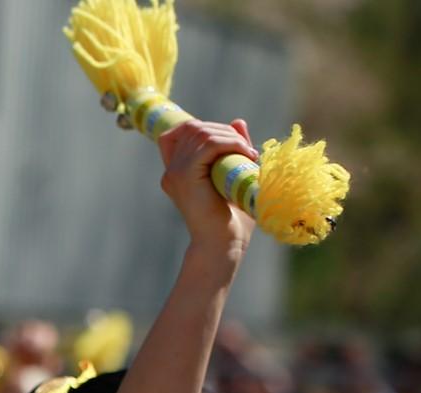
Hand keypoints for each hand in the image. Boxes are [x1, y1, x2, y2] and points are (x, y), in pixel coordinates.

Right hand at [157, 118, 257, 254]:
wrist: (224, 243)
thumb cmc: (231, 218)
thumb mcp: (233, 174)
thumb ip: (232, 148)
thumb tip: (237, 122)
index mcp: (176, 172)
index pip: (179, 132)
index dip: (204, 128)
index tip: (229, 142)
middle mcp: (171, 171)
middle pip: (193, 127)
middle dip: (224, 130)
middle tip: (246, 149)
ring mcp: (175, 173)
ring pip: (202, 132)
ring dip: (231, 137)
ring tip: (248, 154)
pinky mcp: (186, 176)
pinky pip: (210, 144)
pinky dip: (232, 144)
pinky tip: (247, 156)